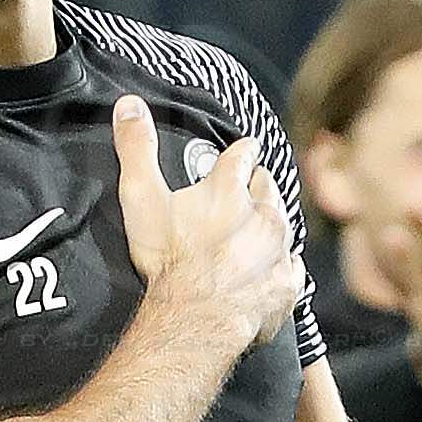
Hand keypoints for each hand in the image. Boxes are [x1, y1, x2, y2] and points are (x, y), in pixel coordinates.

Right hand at [114, 97, 305, 361]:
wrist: (196, 319)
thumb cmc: (169, 261)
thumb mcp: (141, 197)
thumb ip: (136, 148)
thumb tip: (129, 103)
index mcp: (230, 189)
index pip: (242, 155)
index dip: (242, 151)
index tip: (245, 149)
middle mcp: (263, 214)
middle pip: (268, 188)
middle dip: (259, 186)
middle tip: (251, 190)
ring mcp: (278, 251)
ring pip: (284, 225)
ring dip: (273, 224)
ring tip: (261, 228)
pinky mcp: (285, 286)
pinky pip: (291, 269)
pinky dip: (282, 267)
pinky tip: (272, 270)